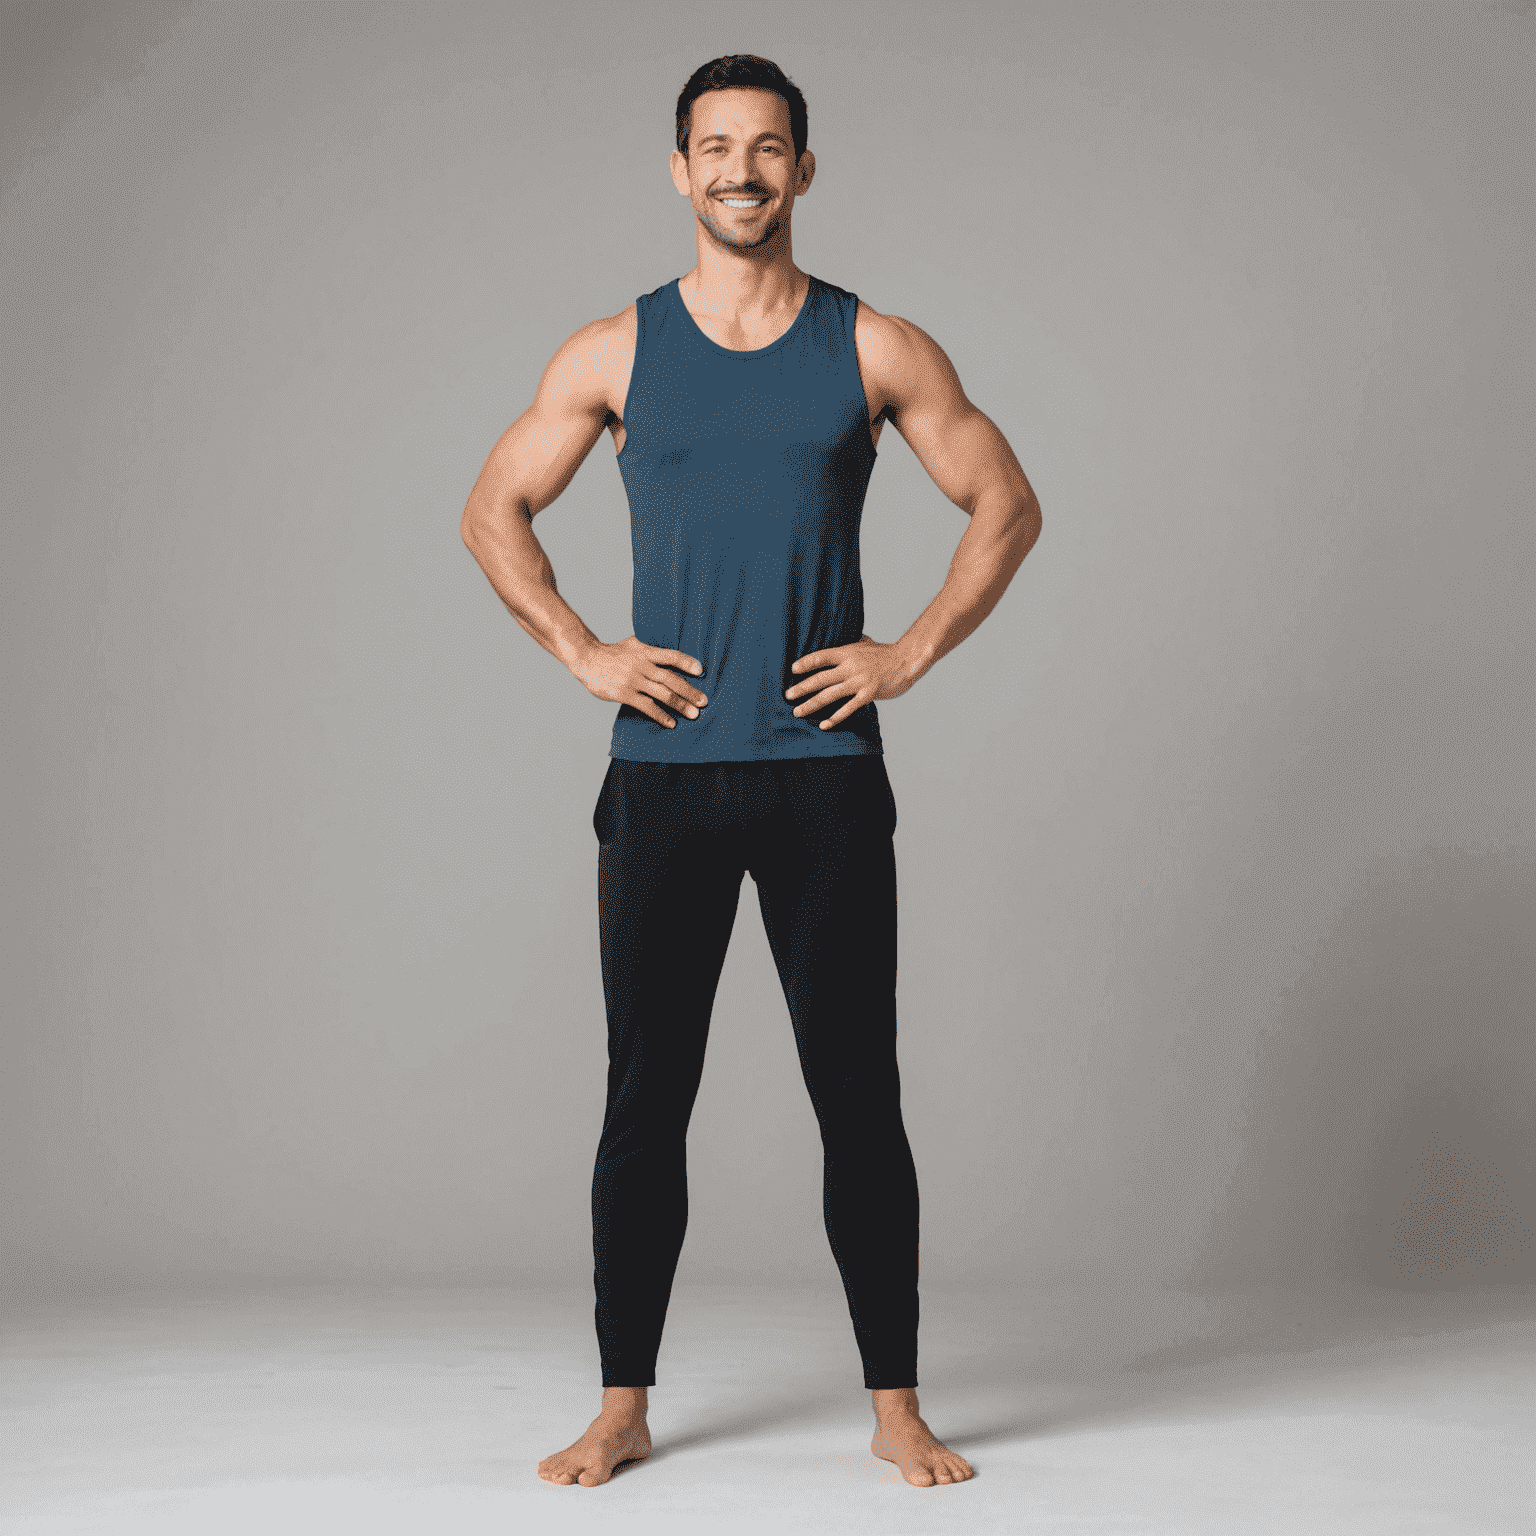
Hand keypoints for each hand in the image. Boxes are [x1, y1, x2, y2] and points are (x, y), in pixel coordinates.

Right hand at [572, 636, 707, 729]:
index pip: (670, 656)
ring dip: (680, 705)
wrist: (587, 659)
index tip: (701, 671)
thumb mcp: (634, 644)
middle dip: (689, 691)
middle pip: (670, 678)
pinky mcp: (625, 694)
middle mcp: (641, 665)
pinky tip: (671, 723)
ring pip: (662, 694)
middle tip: (704, 701)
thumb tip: (673, 656)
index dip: (686, 662)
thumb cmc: (613, 653)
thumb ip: (651, 650)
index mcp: (645, 651)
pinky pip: (647, 706)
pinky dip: (661, 715)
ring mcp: (633, 680)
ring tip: (694, 714)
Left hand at [785, 634, 916, 728]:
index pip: (821, 657)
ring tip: (797, 712)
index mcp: (847, 652)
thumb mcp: (865, 642)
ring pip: (830, 694)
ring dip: (811, 704)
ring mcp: (859, 681)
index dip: (806, 663)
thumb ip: (850, 641)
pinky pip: (848, 708)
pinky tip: (823, 725)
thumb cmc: (885, 652)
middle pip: (820, 678)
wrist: (907, 661)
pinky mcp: (868, 694)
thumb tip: (839, 633)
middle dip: (801, 688)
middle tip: (787, 695)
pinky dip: (835, 718)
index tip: (792, 670)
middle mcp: (850, 666)